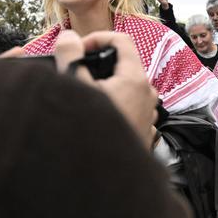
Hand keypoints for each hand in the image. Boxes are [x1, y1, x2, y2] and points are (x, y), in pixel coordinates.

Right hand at [54, 30, 157, 147]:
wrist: (103, 180)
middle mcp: (149, 95)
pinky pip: (131, 108)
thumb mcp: (75, 89)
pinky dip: (114, 105)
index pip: (122, 40)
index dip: (97, 38)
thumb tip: (68, 36)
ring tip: (84, 98)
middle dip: (99, 64)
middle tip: (76, 73)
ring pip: (128, 88)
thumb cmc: (90, 132)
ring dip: (106, 87)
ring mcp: (149, 114)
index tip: (78, 49)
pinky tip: (96, 118)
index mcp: (135, 79)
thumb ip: (70, 57)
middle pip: (124, 65)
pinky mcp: (145, 131)